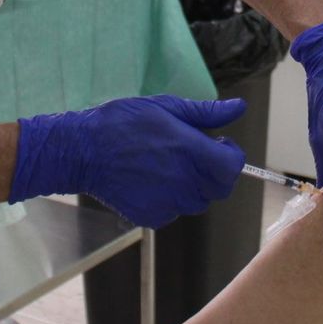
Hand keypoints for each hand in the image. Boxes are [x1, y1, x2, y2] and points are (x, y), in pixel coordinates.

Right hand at [8, 95, 246, 228]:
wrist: (83, 151)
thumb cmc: (123, 122)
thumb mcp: (165, 106)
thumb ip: (205, 113)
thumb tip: (239, 108)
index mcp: (189, 150)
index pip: (233, 166)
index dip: (230, 155)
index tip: (218, 145)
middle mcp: (183, 181)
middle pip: (220, 188)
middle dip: (214, 172)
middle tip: (192, 155)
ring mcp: (168, 203)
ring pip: (198, 201)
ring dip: (192, 186)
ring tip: (166, 165)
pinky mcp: (152, 217)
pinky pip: (174, 210)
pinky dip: (171, 199)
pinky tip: (151, 180)